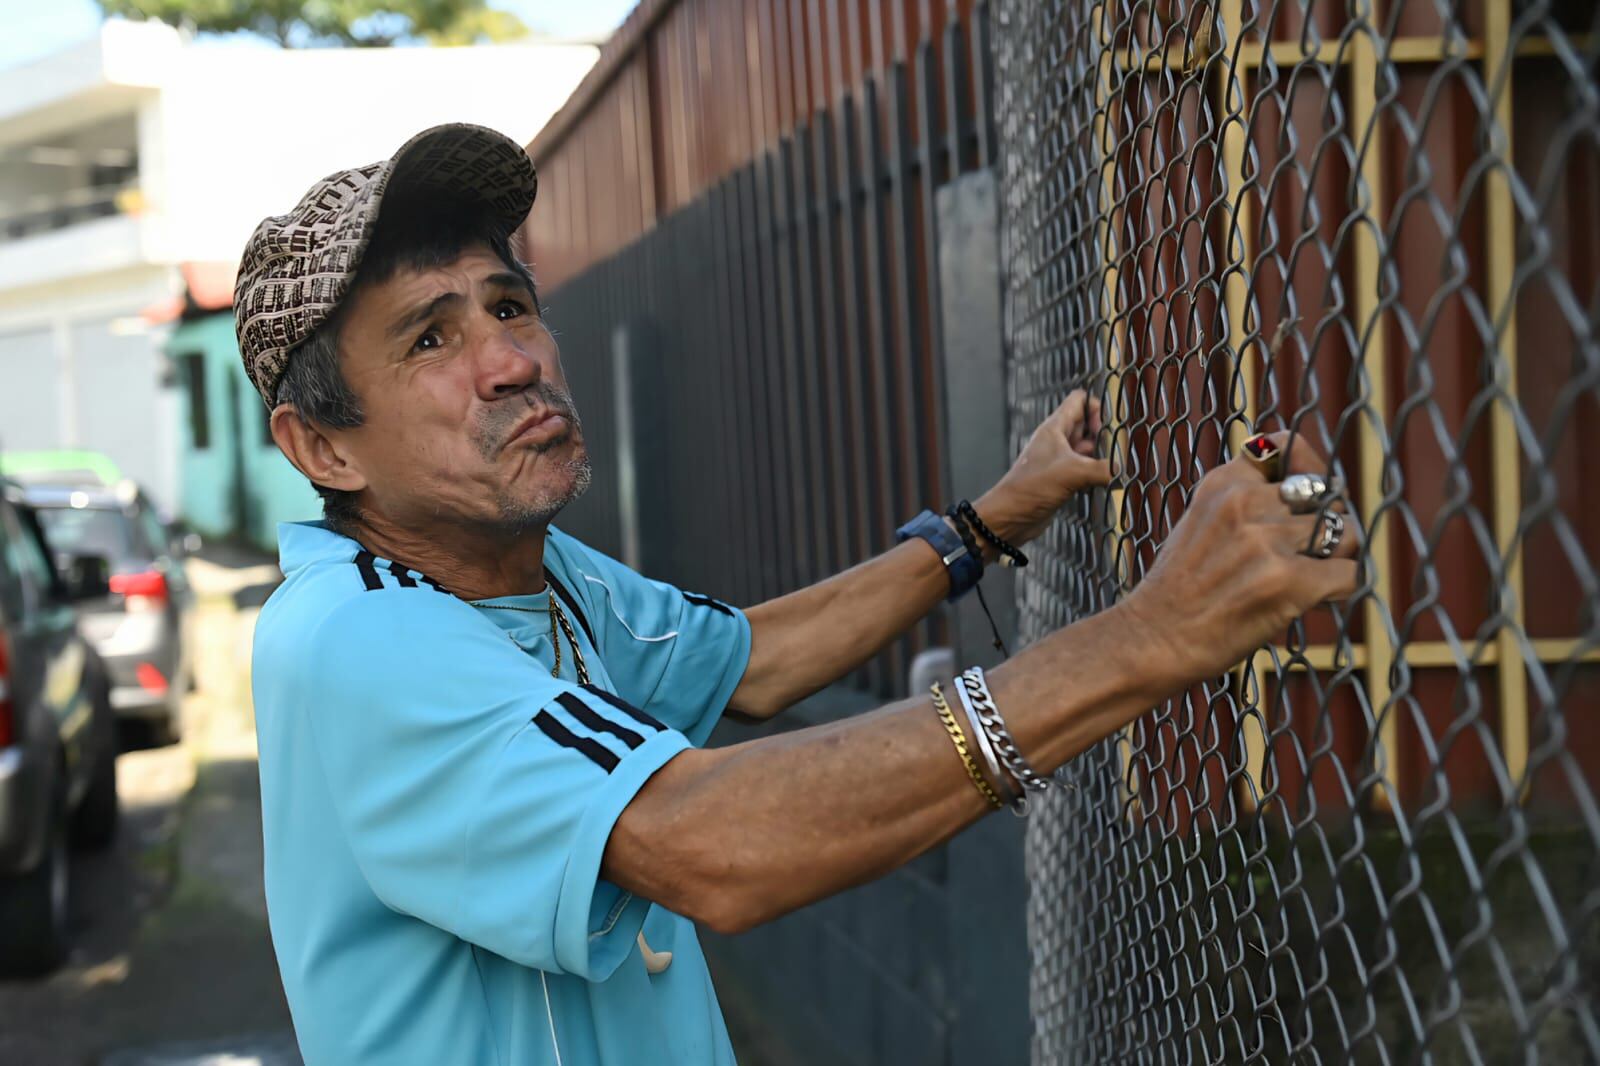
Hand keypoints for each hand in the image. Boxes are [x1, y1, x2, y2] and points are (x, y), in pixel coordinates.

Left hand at [975, 389, 1111, 548]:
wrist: (1010, 516)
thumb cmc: (1031, 487)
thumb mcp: (1072, 473)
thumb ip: (1102, 470)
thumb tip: (1122, 473)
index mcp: (1055, 428)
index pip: (1079, 401)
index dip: (1095, 408)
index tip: (1103, 430)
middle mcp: (1056, 441)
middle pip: (1086, 425)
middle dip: (1102, 436)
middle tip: (1112, 452)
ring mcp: (1059, 461)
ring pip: (1086, 450)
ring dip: (1100, 458)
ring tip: (1110, 470)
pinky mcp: (1061, 480)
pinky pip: (1084, 470)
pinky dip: (1094, 475)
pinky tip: (1101, 485)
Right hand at [1114, 432, 1359, 689]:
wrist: (1152, 639)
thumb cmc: (1178, 589)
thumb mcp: (1199, 521)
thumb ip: (1242, 500)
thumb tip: (1308, 489)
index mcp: (1223, 483)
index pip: (1284, 447)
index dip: (1306, 469)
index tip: (1303, 496)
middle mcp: (1246, 503)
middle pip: (1326, 495)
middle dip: (1326, 523)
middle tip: (1307, 552)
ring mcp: (1267, 541)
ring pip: (1345, 534)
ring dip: (1335, 558)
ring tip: (1309, 578)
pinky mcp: (1289, 581)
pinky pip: (1350, 574)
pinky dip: (1340, 589)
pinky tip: (1315, 599)